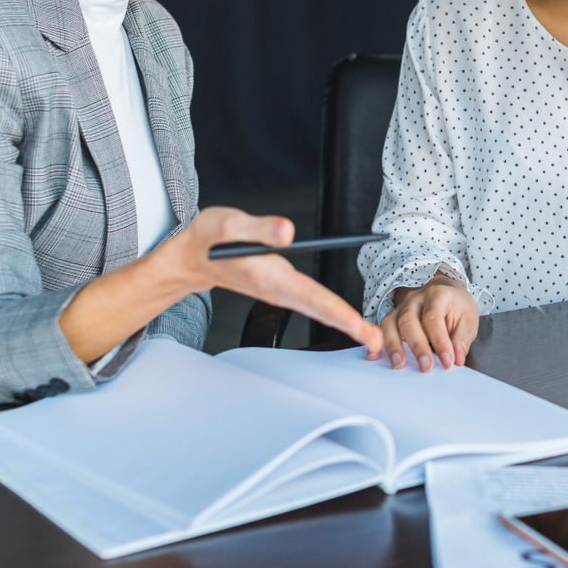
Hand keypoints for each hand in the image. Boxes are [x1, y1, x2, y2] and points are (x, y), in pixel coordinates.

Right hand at [165, 207, 382, 354]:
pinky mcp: (280, 288)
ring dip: (345, 324)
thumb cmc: (208, 239)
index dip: (337, 311)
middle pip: (321, 310)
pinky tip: (347, 320)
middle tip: (378, 344)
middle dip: (350, 328)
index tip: (358, 325)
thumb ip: (258, 227)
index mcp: (269, 277)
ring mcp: (279, 292)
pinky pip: (312, 305)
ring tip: (370, 338)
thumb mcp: (228, 223)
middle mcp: (278, 289)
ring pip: (318, 310)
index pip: (311, 296)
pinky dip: (332, 314)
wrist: (189, 259)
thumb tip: (288, 231)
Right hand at [380, 274, 480, 371]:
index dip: (440, 342)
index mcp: (437, 295)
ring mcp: (401, 307)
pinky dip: (378, 344)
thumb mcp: (468, 319)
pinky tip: (375, 357)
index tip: (448, 362)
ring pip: (390, 323)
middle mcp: (415, 299)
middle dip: (417, 346)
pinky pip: (381, 329)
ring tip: (399, 365)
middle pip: (408, 321)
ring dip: (393, 346)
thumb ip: (461, 339)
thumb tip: (456, 359)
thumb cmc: (456, 306)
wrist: (444, 290)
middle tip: (426, 367)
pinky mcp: (393, 318)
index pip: (433, 318)